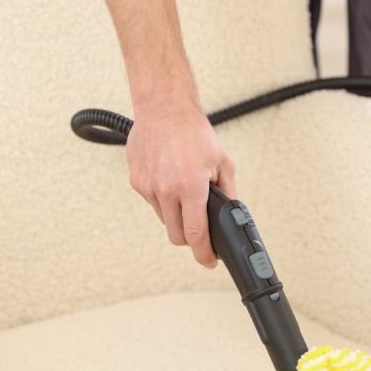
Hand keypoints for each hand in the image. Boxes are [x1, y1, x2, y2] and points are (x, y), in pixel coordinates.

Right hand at [126, 102, 235, 267]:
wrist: (164, 108)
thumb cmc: (194, 132)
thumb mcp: (223, 162)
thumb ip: (228, 192)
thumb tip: (232, 215)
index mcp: (190, 188)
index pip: (196, 235)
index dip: (203, 254)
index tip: (208, 262)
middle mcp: (166, 190)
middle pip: (177, 236)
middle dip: (190, 237)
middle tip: (200, 229)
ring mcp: (148, 187)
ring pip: (164, 220)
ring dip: (176, 216)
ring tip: (185, 192)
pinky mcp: (137, 182)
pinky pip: (153, 203)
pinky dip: (163, 200)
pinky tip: (170, 180)